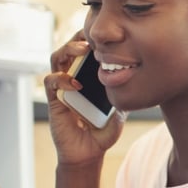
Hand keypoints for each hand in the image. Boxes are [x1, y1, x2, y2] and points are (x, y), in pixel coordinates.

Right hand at [44, 30, 124, 165]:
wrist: (88, 153)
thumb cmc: (102, 131)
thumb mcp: (119, 111)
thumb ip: (124, 96)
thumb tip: (136, 81)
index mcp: (87, 75)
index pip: (86, 50)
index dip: (91, 38)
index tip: (105, 34)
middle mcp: (72, 77)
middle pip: (69, 47)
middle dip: (78, 37)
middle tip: (91, 36)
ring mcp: (62, 87)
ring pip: (57, 57)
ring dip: (68, 49)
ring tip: (82, 49)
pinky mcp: (54, 99)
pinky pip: (51, 81)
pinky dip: (61, 78)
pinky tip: (75, 83)